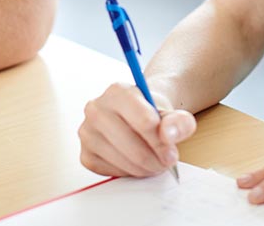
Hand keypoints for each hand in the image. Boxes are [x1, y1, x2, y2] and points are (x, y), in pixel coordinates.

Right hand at [78, 82, 196, 176]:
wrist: (135, 117)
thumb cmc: (151, 114)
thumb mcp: (171, 112)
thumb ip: (178, 121)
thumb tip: (168, 135)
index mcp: (118, 91)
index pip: (146, 122)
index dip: (163, 142)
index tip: (172, 150)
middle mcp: (96, 108)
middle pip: (135, 146)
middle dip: (156, 160)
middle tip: (166, 161)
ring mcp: (87, 132)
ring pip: (124, 161)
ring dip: (145, 168)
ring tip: (154, 161)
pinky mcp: (85, 154)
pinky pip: (112, 172)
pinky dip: (129, 173)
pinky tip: (135, 162)